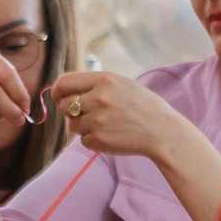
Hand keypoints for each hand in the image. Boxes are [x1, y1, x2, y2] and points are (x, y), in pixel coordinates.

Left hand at [50, 71, 198, 164]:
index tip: (58, 97)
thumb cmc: (142, 106)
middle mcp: (99, 98)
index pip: (65, 82)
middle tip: (89, 114)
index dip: (58, 91)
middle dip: (72, 111)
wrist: (162, 131)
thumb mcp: (121, 84)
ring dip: (83, 127)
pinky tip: (111, 135)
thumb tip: (64, 89)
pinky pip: (83, 140)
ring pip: (72, 125)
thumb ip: (94, 85)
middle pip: (65, 105)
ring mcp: (98, 120)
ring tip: (105, 124)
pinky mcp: (99, 139)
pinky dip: (93, 140)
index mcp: (105, 80)